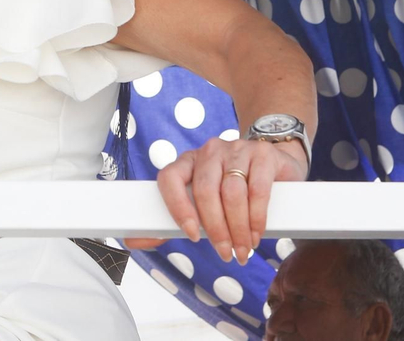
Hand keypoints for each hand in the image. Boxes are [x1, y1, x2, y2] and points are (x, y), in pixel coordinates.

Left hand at [129, 137, 307, 262]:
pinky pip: (257, 189)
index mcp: (187, 162)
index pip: (169, 178)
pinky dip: (256, 217)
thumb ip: (168, 223)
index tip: (193, 235)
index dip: (178, 208)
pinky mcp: (262, 155)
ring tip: (243, 249)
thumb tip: (131, 241)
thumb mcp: (199, 204)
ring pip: (232, 192)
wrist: (272, 164)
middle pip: (205, 191)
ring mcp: (237, 150)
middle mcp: (209, 152)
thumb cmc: (229, 189)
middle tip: (225, 253)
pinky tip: (256, 233)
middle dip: (216, 229)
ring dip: (238, 229)